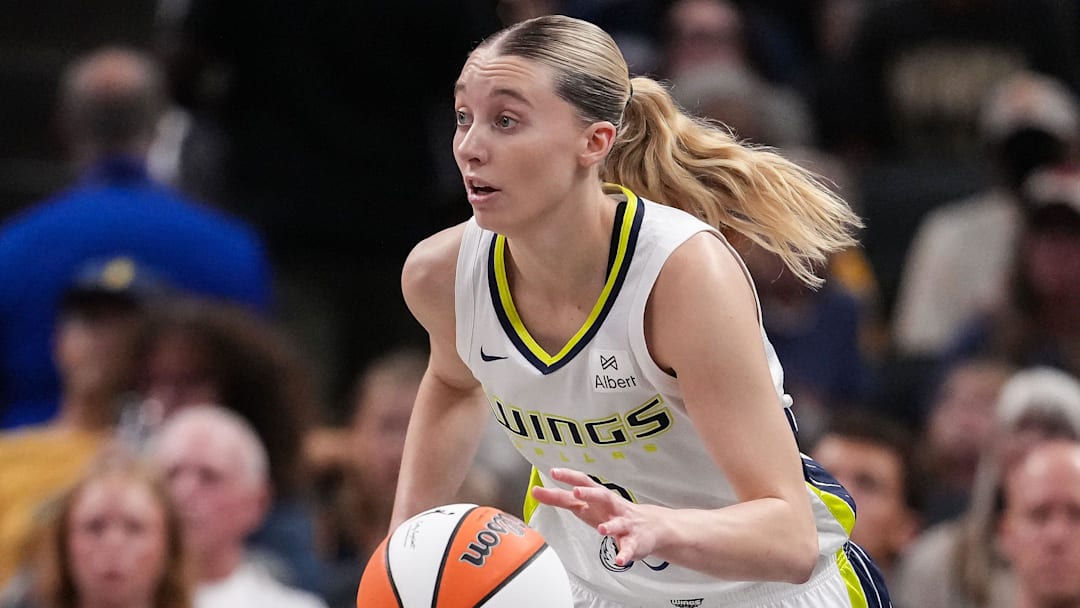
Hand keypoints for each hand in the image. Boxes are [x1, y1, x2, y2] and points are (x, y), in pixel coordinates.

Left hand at [530, 467, 660, 565]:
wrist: (650, 526)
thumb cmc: (612, 512)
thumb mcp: (586, 504)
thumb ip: (562, 499)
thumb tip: (537, 491)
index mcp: (599, 497)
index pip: (583, 482)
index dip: (569, 477)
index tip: (553, 472)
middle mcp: (612, 506)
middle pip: (602, 496)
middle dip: (590, 493)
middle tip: (576, 491)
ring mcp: (624, 523)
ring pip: (618, 523)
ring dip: (610, 526)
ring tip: (602, 529)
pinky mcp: (634, 541)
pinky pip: (629, 548)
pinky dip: (624, 553)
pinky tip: (619, 559)